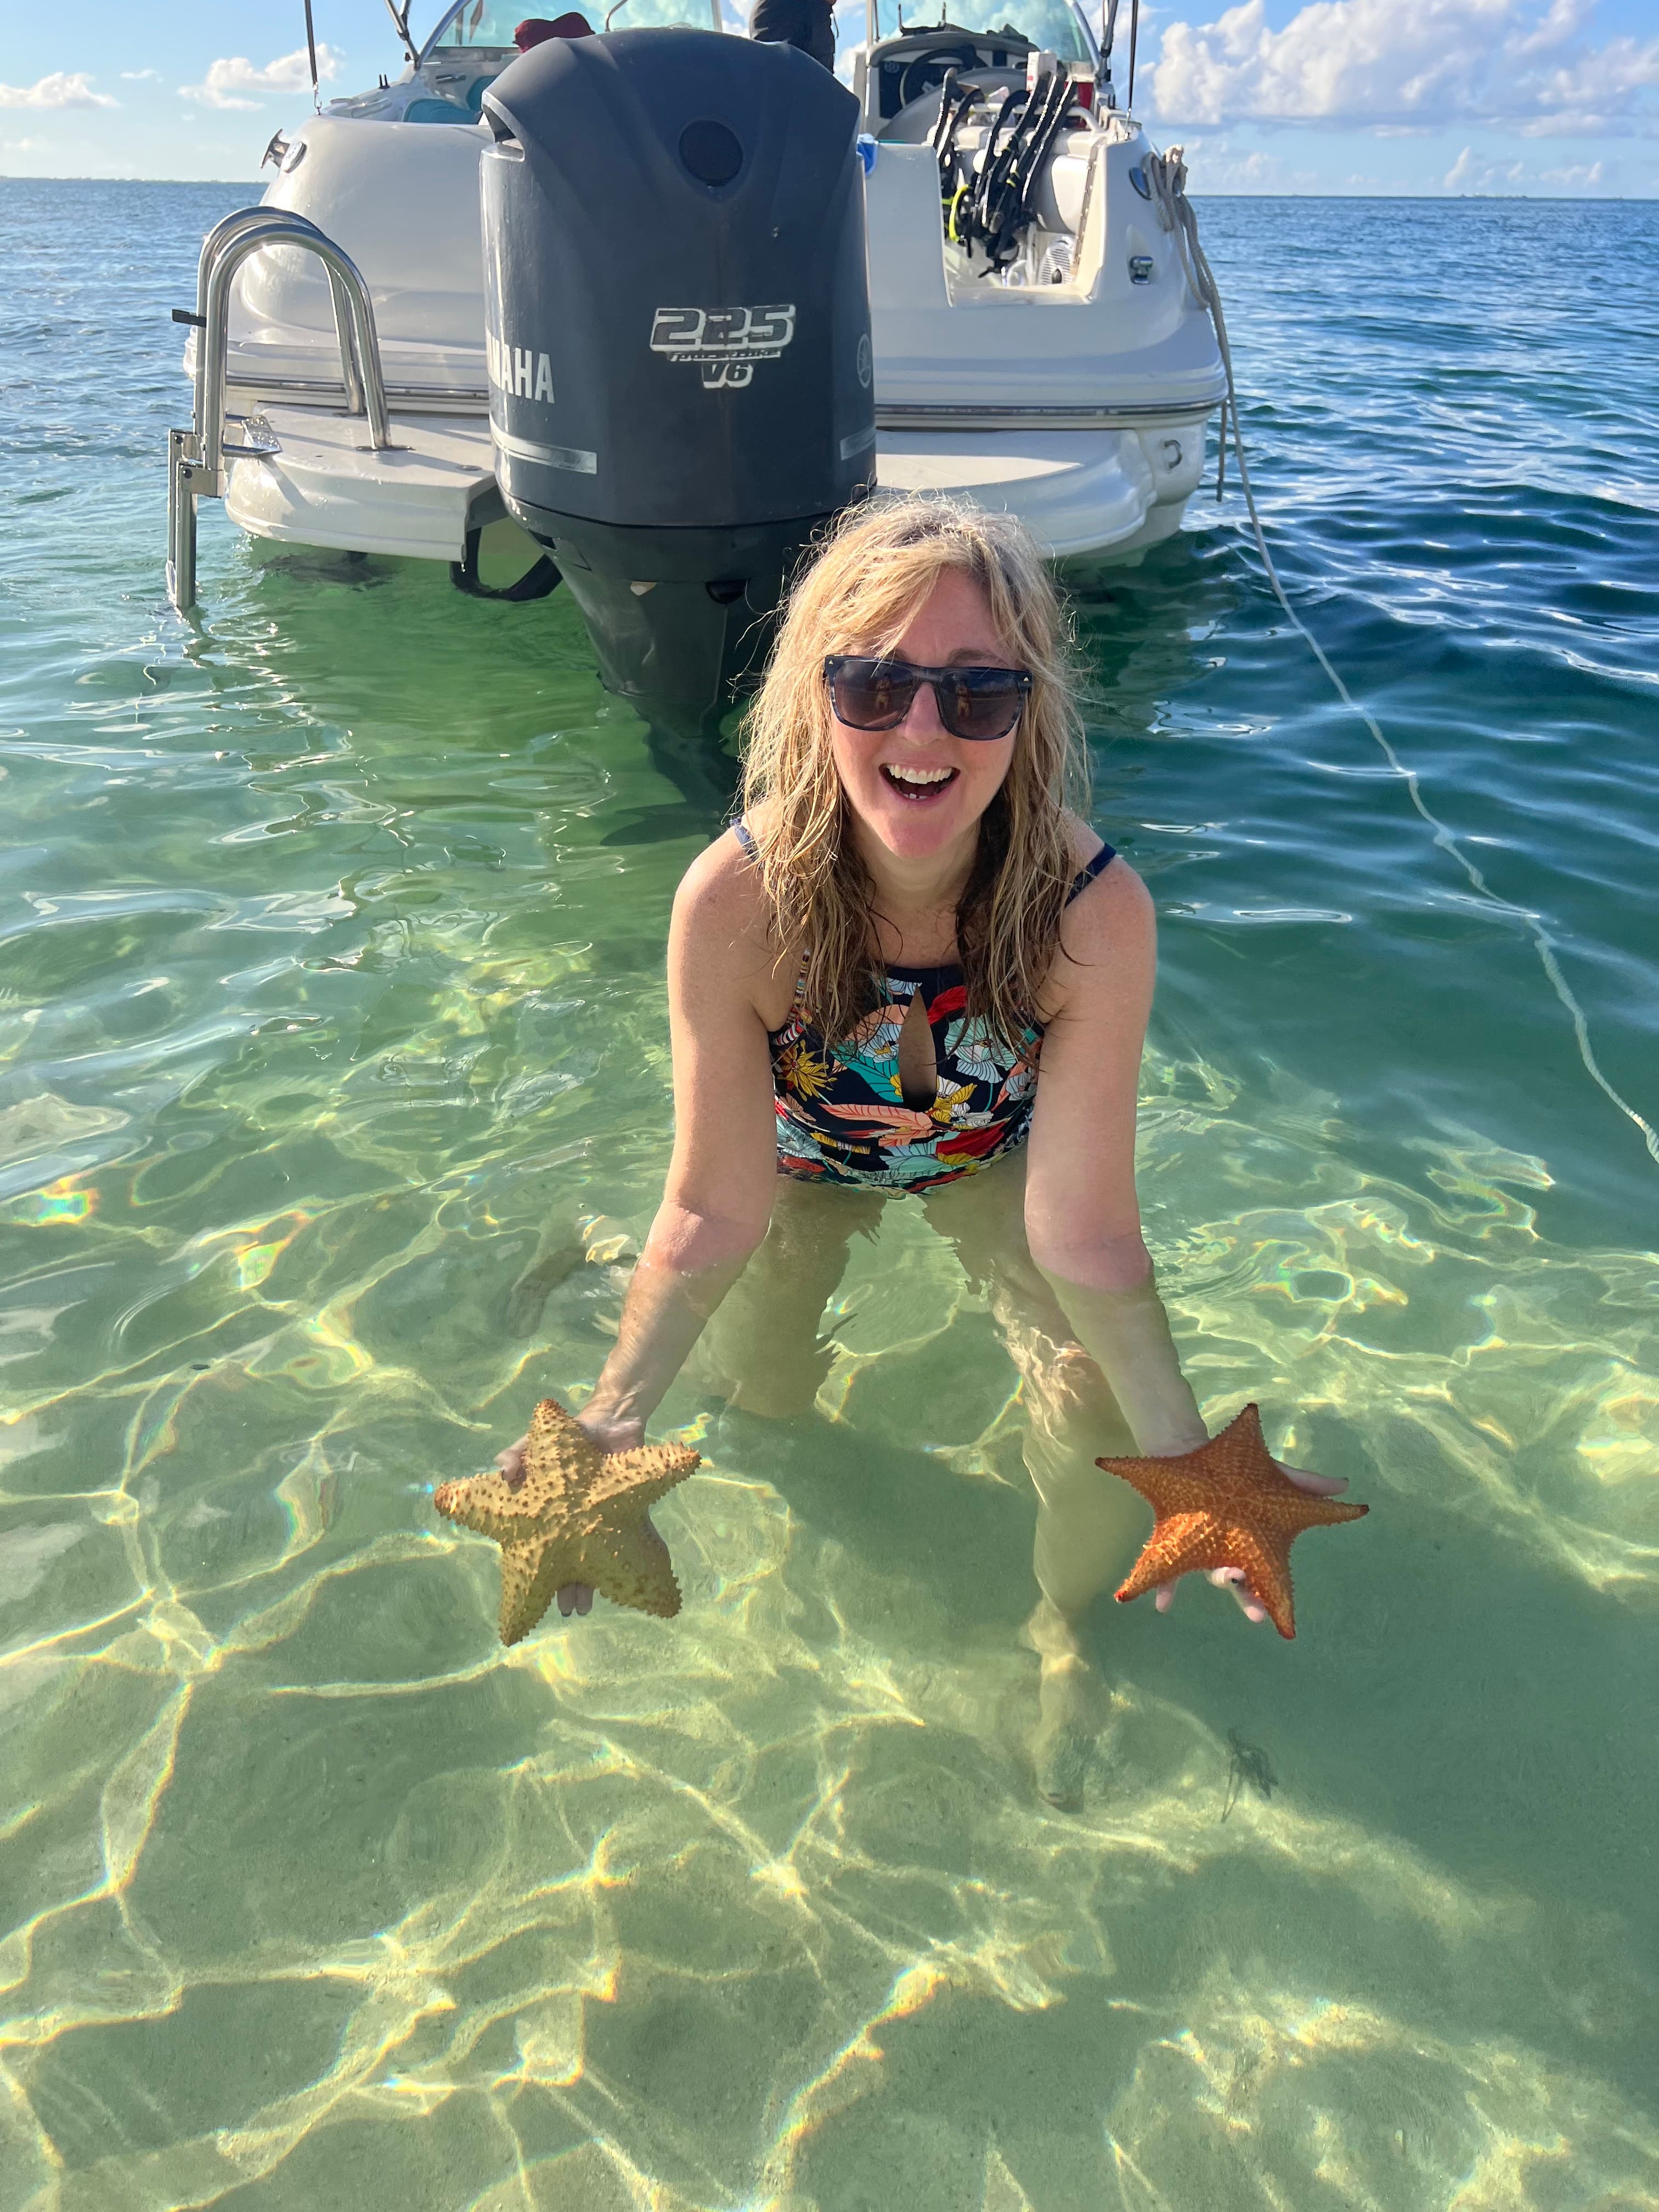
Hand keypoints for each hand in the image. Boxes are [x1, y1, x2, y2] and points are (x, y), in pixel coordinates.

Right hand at [493, 1406, 646, 1621]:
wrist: (609, 1423)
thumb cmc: (567, 1438)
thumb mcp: (535, 1444)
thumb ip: (516, 1454)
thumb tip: (502, 1469)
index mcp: (552, 1517)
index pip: (544, 1550)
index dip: (537, 1573)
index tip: (531, 1594)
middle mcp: (577, 1526)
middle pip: (571, 1564)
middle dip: (568, 1588)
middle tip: (568, 1608)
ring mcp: (604, 1523)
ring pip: (598, 1561)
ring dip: (592, 1584)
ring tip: (586, 1604)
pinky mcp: (632, 1516)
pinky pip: (633, 1543)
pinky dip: (629, 1559)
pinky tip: (626, 1580)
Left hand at [1154, 1460, 1348, 1625]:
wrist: (1194, 1452)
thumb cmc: (1239, 1473)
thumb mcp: (1276, 1477)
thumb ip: (1307, 1486)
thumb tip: (1345, 1487)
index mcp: (1251, 1546)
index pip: (1263, 1575)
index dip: (1269, 1596)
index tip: (1275, 1612)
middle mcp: (1227, 1553)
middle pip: (1239, 1584)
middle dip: (1248, 1601)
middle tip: (1257, 1615)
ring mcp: (1202, 1549)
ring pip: (1209, 1574)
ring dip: (1217, 1582)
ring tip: (1226, 1577)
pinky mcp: (1175, 1541)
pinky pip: (1168, 1571)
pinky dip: (1167, 1590)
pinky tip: (1163, 1606)